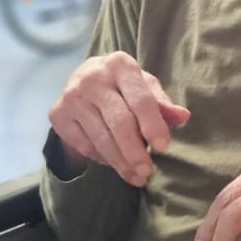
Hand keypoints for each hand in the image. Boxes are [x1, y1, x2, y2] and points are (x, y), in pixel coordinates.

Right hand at [49, 51, 188, 186]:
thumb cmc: (124, 87)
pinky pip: (84, 145)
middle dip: (135, 151)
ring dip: (120, 162)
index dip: (153, 124)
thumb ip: (162, 104)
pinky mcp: (57, 114)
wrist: (83, 81)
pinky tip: (114, 161)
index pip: (140, 99)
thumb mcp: (145, 88)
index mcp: (120, 64)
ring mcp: (71, 95)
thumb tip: (183, 116)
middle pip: (119, 121)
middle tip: (147, 172)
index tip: (164, 147)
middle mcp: (92, 76)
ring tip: (135, 177)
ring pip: (101, 138)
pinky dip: (102, 158)